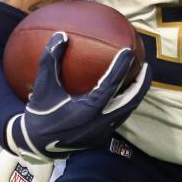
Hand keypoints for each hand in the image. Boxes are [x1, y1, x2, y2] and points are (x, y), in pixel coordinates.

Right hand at [5, 33, 149, 161]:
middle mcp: (100, 123)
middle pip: (130, 101)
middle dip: (141, 83)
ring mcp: (103, 132)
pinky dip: (125, 103)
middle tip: (146, 66)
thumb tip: (61, 35)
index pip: (111, 85)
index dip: (121, 67)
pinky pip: (119, 118)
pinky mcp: (101, 138)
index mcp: (88, 110)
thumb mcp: (43, 87)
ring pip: (127, 111)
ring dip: (135, 94)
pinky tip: (123, 93)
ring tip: (140, 78)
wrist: (36, 146)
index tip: (129, 51)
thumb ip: (51, 61)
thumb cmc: (40, 114)